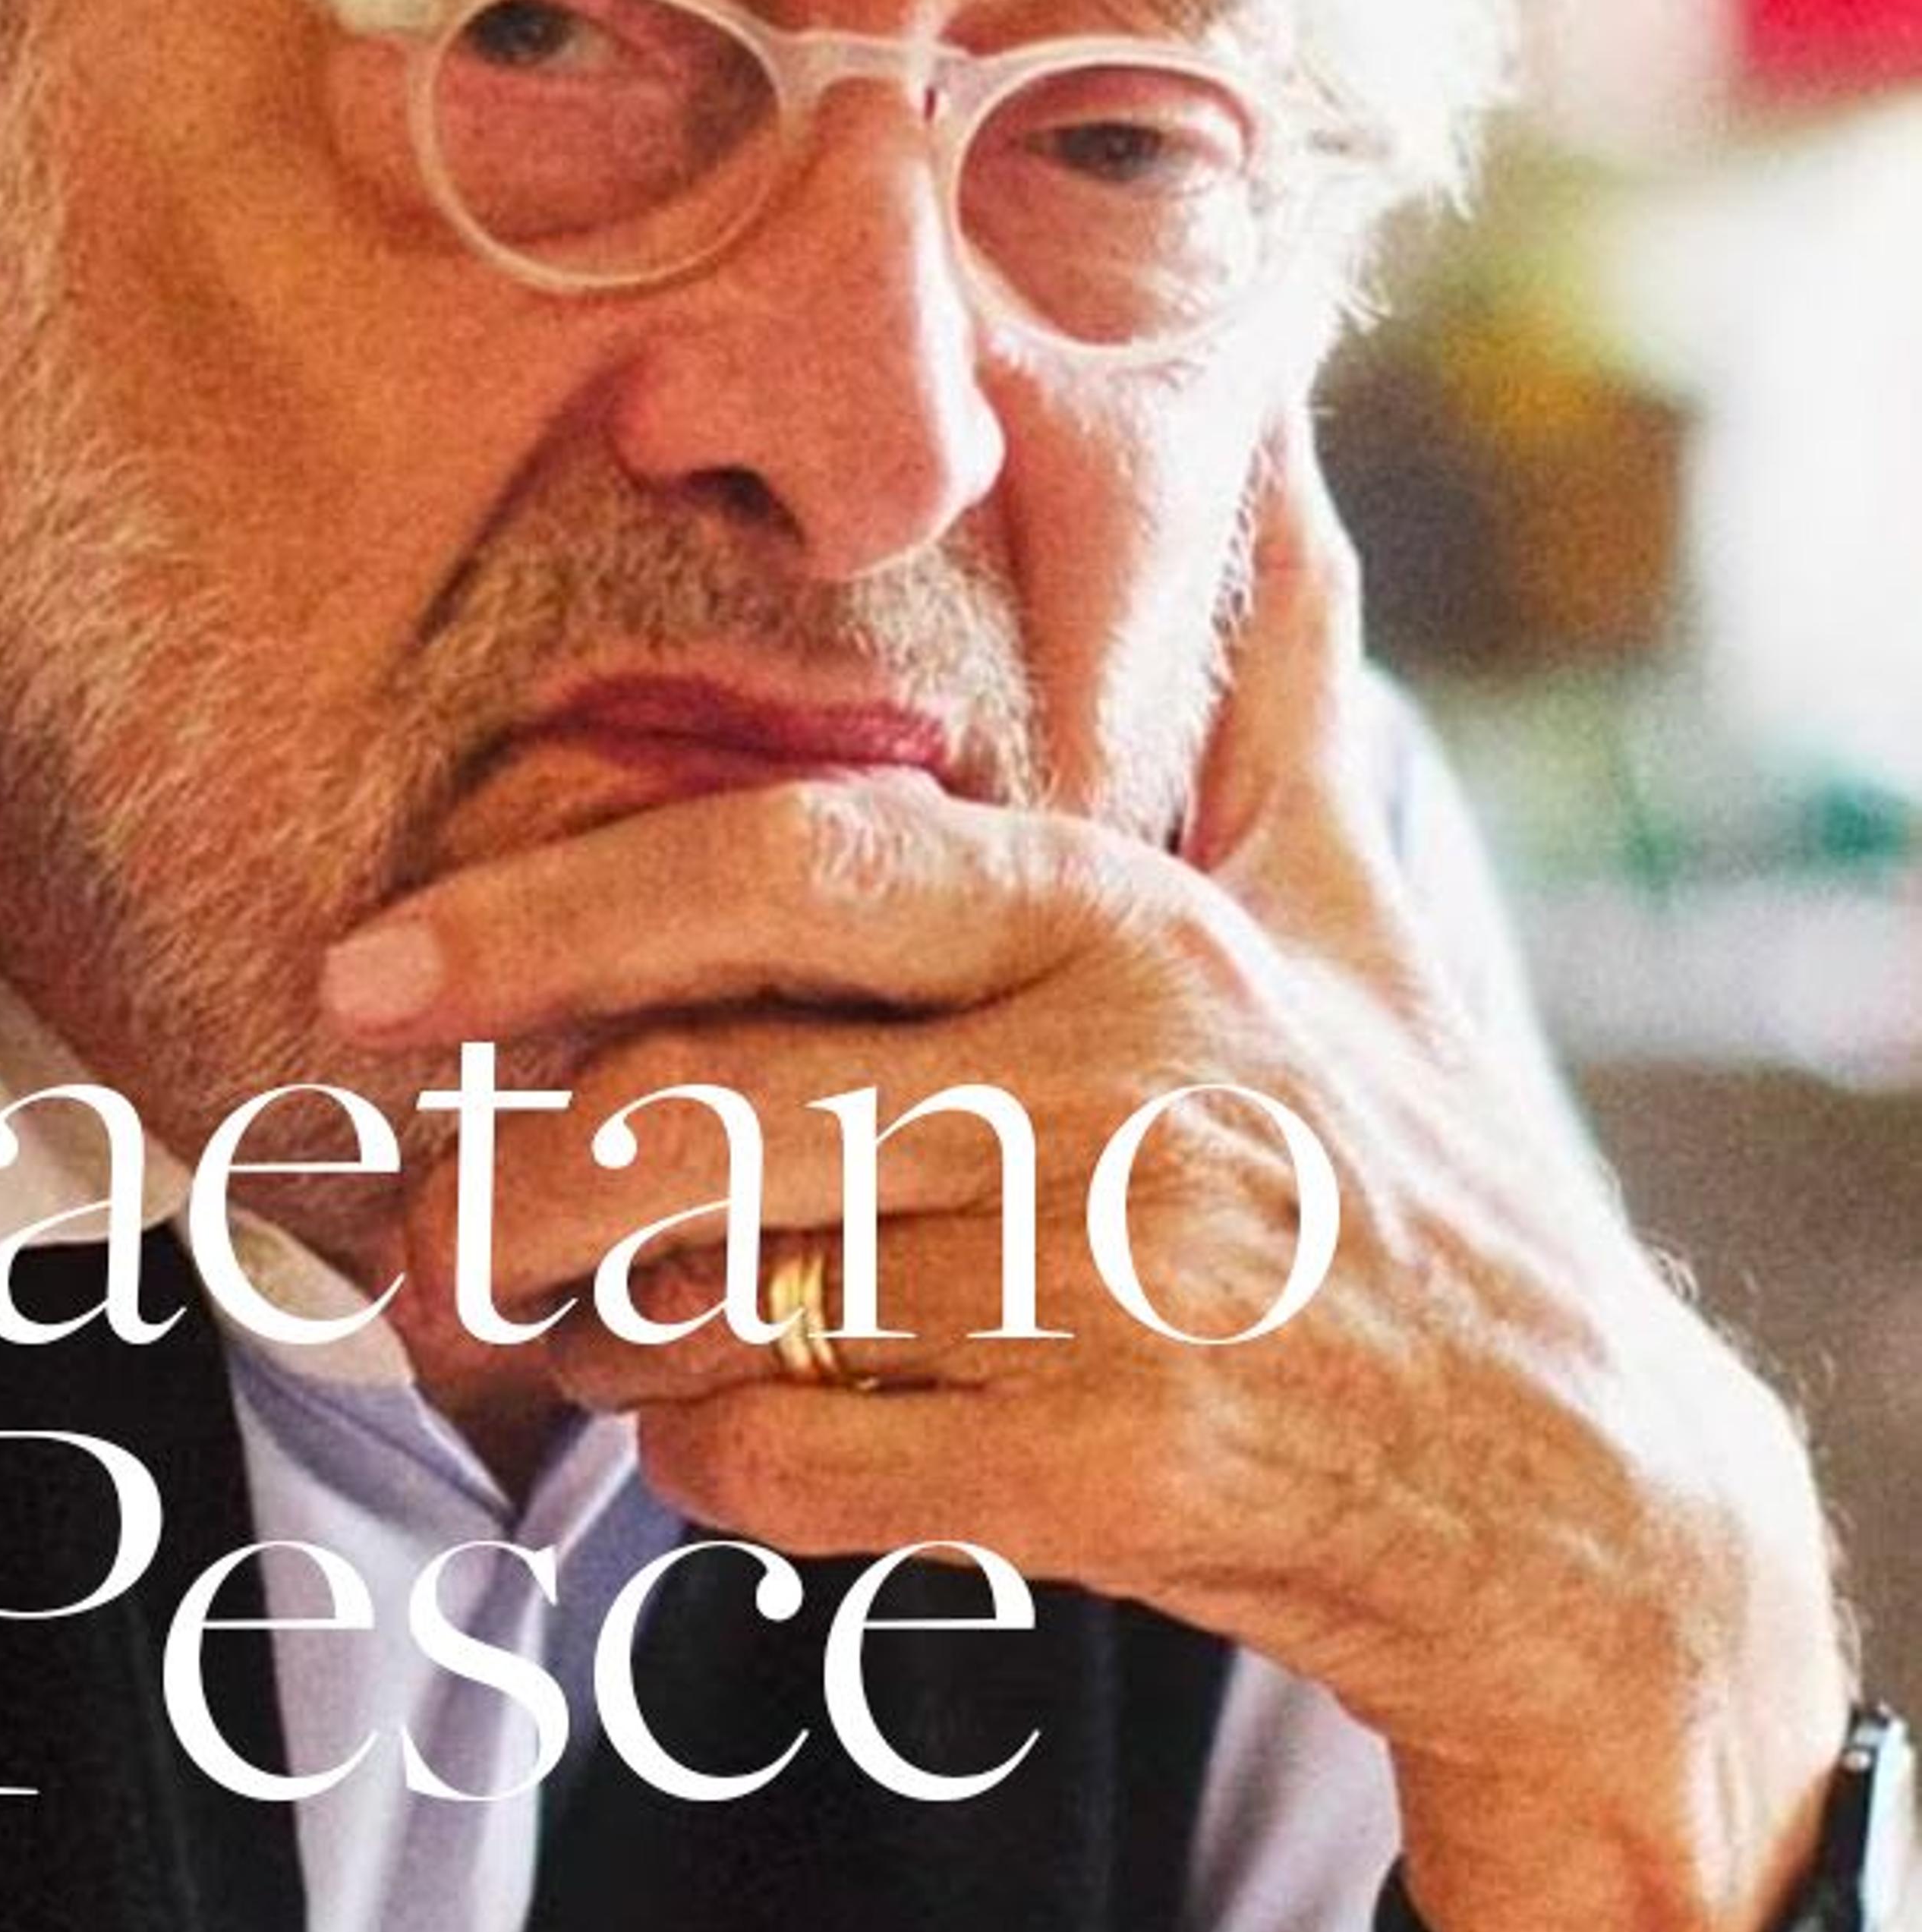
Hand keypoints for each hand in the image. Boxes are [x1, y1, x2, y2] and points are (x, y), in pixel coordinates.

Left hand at [325, 407, 1852, 1931]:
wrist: (1562, 1485)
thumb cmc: (1395, 1161)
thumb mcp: (1349, 898)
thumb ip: (1273, 681)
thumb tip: (1286, 446)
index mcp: (1121, 914)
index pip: (787, 868)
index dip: (551, 909)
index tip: (370, 968)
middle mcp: (1108, 1072)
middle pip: (704, 1101)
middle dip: (509, 1176)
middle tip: (412, 1227)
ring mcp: (1110, 1278)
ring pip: (719, 1292)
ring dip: (599, 1329)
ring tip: (564, 1327)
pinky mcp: (1102, 1466)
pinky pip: (784, 1453)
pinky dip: (703, 1456)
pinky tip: (722, 1427)